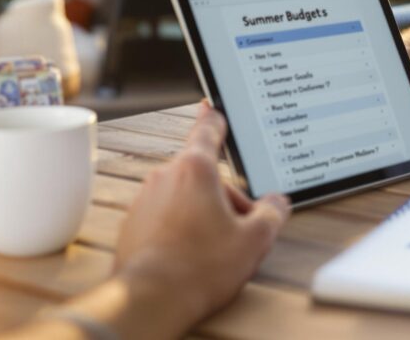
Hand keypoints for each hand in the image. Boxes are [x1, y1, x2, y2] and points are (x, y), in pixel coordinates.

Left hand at [114, 101, 289, 329]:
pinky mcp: (132, 226)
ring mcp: (145, 201)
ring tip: (212, 251)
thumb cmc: (199, 267)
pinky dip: (180, 231)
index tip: (213, 107)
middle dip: (224, 198)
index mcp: (195, 169)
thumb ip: (272, 213)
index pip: (207, 131)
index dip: (215, 119)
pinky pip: (165, 218)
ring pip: (184, 198)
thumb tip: (277, 203)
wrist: (148, 301)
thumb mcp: (254, 240)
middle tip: (238, 229)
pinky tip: (190, 258)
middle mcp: (165, 177)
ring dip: (202, 215)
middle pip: (203, 176)